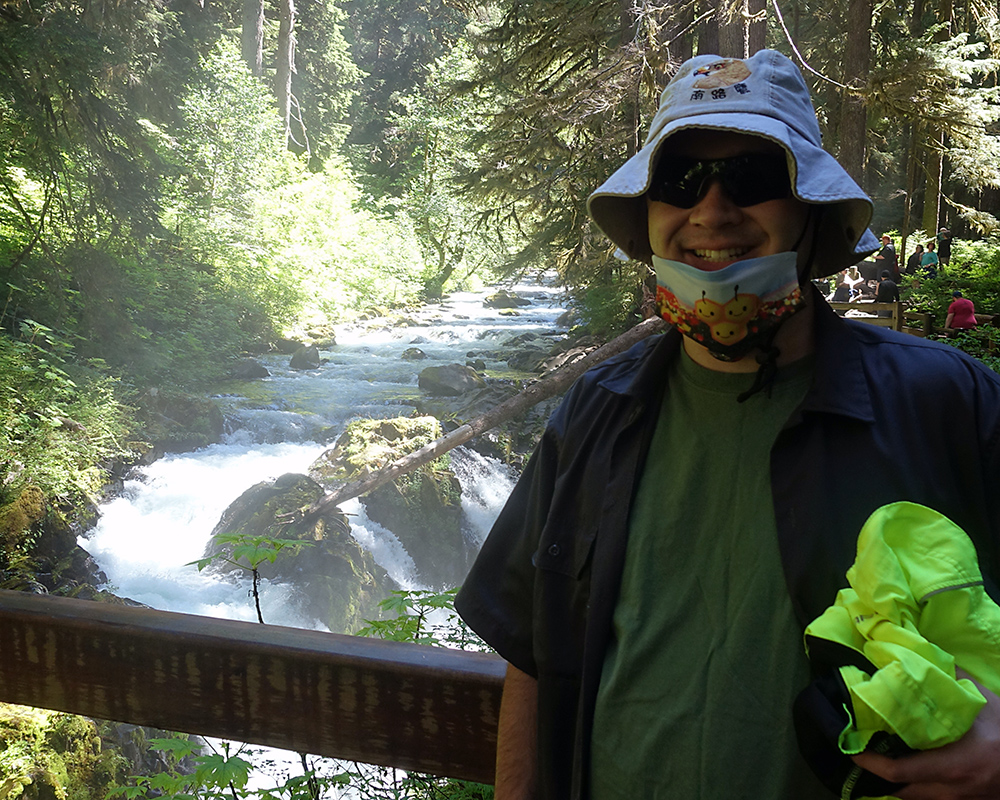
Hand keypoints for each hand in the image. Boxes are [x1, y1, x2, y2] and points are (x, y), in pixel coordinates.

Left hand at [851, 672, 999, 798]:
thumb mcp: (981, 701)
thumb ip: (950, 679)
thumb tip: (921, 653)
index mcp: (952, 765)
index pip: (898, 772)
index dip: (870, 763)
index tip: (853, 750)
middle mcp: (953, 789)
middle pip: (902, 793)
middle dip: (879, 777)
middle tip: (863, 756)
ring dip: (899, 786)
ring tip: (882, 765)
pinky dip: (919, 791)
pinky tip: (913, 774)